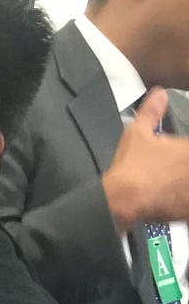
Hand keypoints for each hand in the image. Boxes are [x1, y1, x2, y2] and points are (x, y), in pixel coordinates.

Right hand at [103, 88, 188, 228]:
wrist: (122, 202)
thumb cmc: (131, 167)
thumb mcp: (137, 134)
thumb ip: (151, 113)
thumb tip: (159, 92)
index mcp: (188, 149)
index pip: (188, 152)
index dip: (181, 157)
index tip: (174, 162)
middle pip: (188, 169)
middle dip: (181, 172)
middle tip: (170, 177)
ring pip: (187, 187)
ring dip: (182, 188)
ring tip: (172, 191)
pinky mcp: (186, 211)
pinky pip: (186, 209)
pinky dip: (181, 207)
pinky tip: (172, 205)